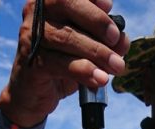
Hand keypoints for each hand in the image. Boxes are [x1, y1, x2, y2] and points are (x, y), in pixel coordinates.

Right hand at [0, 0, 129, 126]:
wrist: (35, 94)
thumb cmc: (62, 64)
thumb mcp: (86, 49)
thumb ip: (104, 40)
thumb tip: (123, 40)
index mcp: (50, 2)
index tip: (109, 6)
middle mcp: (36, 13)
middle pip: (67, 4)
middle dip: (97, 21)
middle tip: (116, 39)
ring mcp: (31, 37)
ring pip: (67, 37)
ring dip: (97, 52)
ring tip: (117, 66)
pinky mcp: (33, 63)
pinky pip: (62, 64)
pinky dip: (84, 70)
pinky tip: (100, 79)